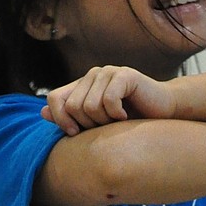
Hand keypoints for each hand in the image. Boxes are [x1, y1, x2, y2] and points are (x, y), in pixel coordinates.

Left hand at [40, 65, 175, 135]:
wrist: (163, 113)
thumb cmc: (130, 120)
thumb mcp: (97, 123)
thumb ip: (71, 117)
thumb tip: (42, 112)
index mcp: (82, 85)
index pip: (54, 98)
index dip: (60, 119)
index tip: (76, 134)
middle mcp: (92, 75)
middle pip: (73, 106)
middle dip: (89, 125)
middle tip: (107, 126)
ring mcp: (108, 72)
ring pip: (89, 106)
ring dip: (105, 122)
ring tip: (118, 121)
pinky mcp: (124, 74)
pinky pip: (108, 100)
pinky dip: (117, 115)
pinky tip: (126, 115)